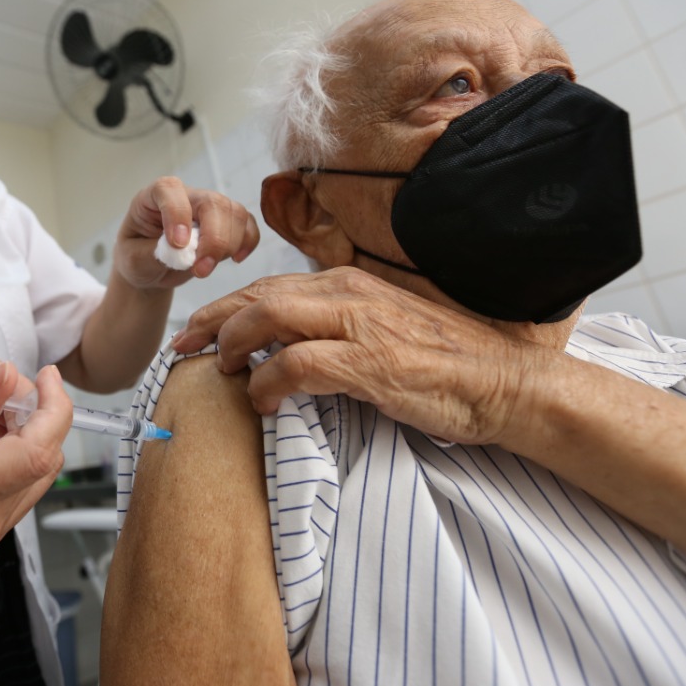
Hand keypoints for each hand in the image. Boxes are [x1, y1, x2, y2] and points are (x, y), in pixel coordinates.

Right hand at [0, 361, 71, 555]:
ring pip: (42, 472)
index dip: (52, 410)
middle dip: (37, 413)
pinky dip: (22, 450)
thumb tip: (6, 378)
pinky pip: (28, 483)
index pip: (34, 455)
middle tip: (2, 388)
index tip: (46, 378)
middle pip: (45, 460)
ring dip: (31, 431)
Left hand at [112, 177, 259, 289]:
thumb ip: (155, 253)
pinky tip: (235, 259)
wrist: (150, 270)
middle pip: (212, 202)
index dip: (176, 213)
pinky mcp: (227, 223)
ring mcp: (209, 207)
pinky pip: (248, 225)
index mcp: (154, 196)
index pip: (169, 189)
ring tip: (205, 269)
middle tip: (200, 270)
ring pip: (234, 213)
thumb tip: (182, 251)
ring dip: (228, 245)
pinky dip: (247, 243)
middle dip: (213, 239)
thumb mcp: (133, 260)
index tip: (177, 244)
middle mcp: (186, 196)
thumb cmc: (137, 258)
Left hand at [170, 267, 555, 445]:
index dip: (225, 308)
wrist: (503, 383)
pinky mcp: (369, 361)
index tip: (198, 331)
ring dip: (234, 342)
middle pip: (257, 296)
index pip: (268, 288)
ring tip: (219, 368)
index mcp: (348, 286)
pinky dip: (269, 381)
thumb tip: (287, 350)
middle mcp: (348, 294)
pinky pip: (297, 364)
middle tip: (182, 346)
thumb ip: (336, 332)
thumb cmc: (445, 366)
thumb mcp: (381, 334)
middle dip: (211, 319)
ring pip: (269, 317)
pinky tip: (261, 399)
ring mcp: (358, 325)